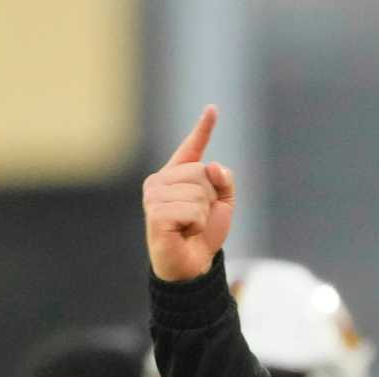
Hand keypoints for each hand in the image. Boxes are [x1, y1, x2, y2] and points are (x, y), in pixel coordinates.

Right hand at [142, 105, 234, 281]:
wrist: (192, 265)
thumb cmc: (203, 234)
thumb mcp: (222, 204)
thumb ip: (224, 180)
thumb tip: (212, 166)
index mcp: (177, 175)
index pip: (192, 147)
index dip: (203, 128)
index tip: (213, 109)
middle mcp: (160, 180)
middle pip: (202, 173)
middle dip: (211, 198)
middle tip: (198, 217)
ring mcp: (154, 196)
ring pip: (198, 192)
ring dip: (203, 214)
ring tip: (190, 226)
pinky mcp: (155, 213)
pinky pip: (192, 210)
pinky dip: (196, 224)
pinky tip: (185, 232)